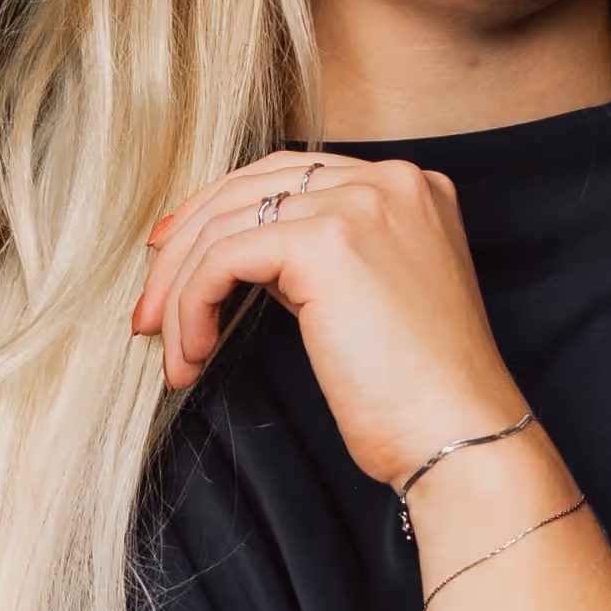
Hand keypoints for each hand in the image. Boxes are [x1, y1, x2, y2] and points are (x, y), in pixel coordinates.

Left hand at [132, 145, 520, 494]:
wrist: (461, 437)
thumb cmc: (420, 395)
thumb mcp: (372, 300)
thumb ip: (321, 258)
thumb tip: (238, 254)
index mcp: (410, 186)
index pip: (290, 173)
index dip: (221, 213)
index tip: (176, 261)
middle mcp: (390, 180)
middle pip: (250, 186)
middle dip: (185, 246)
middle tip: (149, 309)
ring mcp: (360, 203)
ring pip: (226, 224)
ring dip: (181, 292)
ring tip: (173, 351)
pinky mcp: (328, 241)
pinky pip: (223, 259)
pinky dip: (192, 307)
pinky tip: (193, 353)